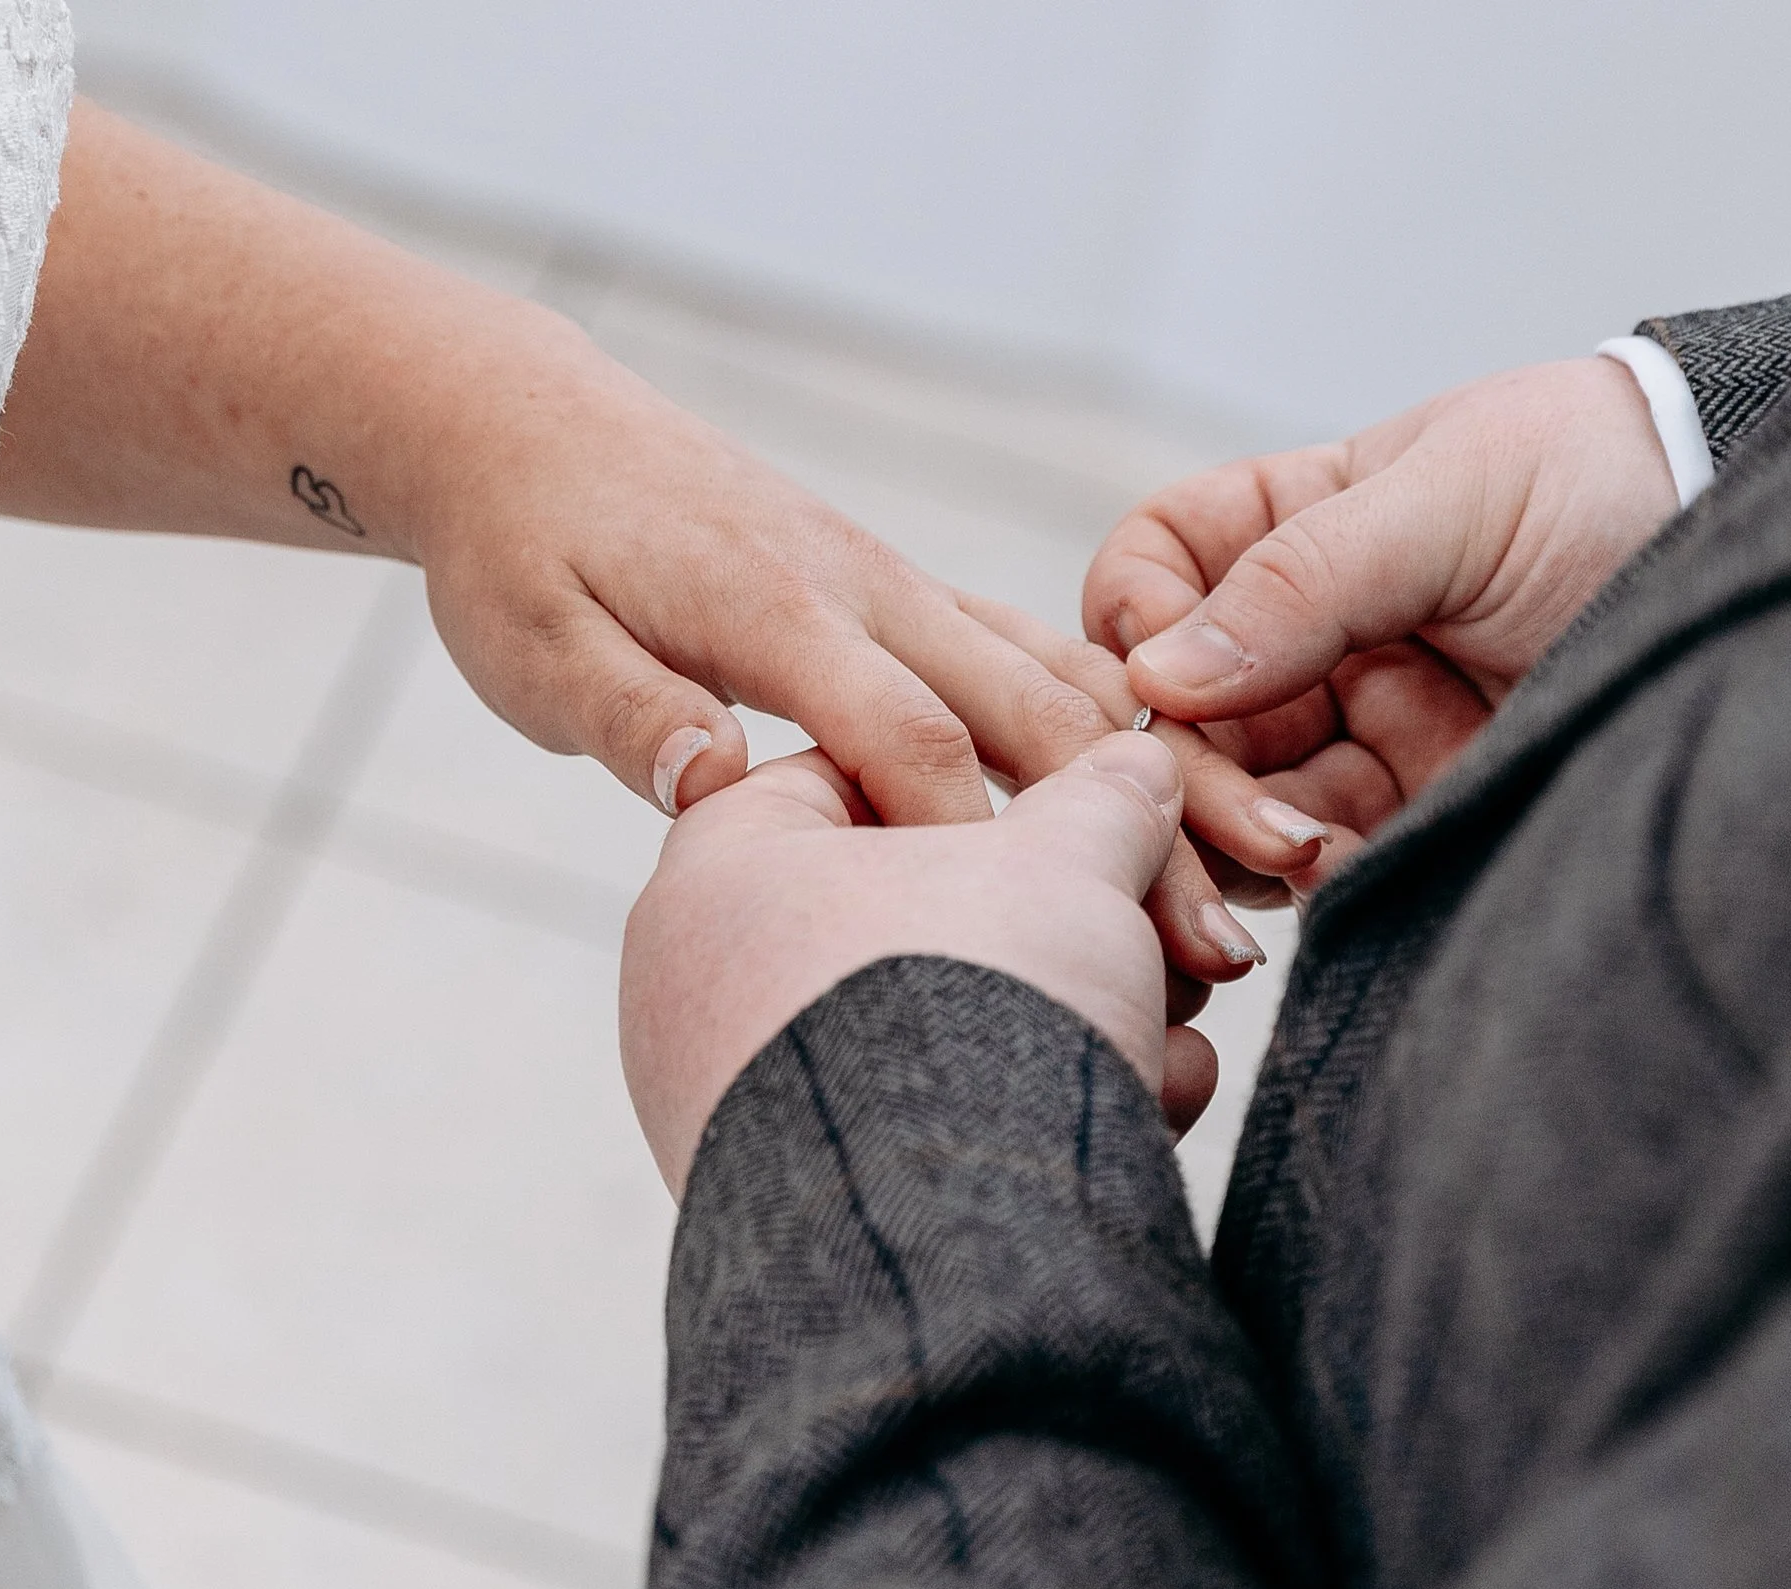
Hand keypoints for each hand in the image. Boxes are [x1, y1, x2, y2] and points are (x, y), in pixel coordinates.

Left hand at [412, 352, 1277, 982]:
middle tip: (1231, 946)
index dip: (985, 850)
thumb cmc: (523, 553)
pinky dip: (1123, 729)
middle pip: (1036, 713)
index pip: (909, 738)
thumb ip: (620, 710)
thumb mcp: (531, 643)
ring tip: (1267, 877)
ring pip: (1068, 680)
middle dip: (1142, 831)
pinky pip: (1039, 658)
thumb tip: (707, 778)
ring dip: (1168, 779)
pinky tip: (1189, 803)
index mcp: (777, 609)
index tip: (1052, 956)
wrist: (534, 430)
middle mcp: (867, 590)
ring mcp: (901, 589)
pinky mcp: (910, 601)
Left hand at [621, 730, 1211, 1195]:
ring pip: (941, 1030)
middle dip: (1060, 933)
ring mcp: (741, 1112)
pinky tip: (1143, 1115)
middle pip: (915, 917)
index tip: (1081, 818)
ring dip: (1074, 1026)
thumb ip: (1103, 799)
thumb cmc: (971, 1005)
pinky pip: (928, 1135)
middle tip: (1158, 941)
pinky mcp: (802, 1214)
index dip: (989, 782)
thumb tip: (1134, 765)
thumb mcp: (1066, 861)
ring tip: (1167, 1040)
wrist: (943, 1247)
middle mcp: (698, 991)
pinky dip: (1034, 1118)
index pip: (855, 771)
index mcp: (718, 869)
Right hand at [1082, 356, 1678, 889]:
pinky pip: (1321, 862)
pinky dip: (1312, 879)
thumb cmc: (1615, 475)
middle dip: (1191, 772)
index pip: (1155, 570)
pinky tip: (1345, 871)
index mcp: (1299, 525)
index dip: (1134, 622)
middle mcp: (1313, 634)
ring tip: (1308, 851)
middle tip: (1248, 818)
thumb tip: (1157, 676)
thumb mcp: (1453, 496)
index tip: (1165, 678)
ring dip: (1244, 838)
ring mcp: (1362, 728)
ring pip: (1235, 799)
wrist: (1773, 560)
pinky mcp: (1420, 810)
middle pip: (1179, 713)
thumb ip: (1304, 580)